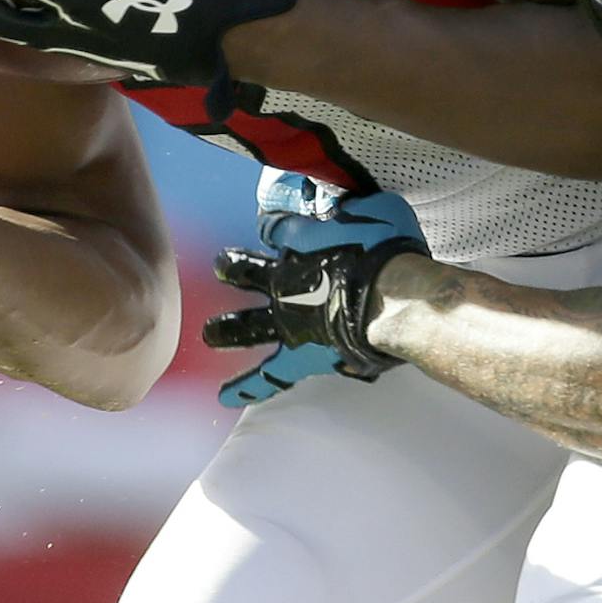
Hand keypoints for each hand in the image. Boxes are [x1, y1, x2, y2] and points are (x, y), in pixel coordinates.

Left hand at [203, 177, 426, 406]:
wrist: (391, 300)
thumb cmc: (387, 251)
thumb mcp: (374, 211)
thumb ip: (356, 211)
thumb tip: (350, 206)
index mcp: (301, 244)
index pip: (277, 228)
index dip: (275, 227)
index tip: (275, 228)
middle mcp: (285, 282)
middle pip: (244, 271)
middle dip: (232, 268)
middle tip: (221, 265)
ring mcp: (288, 321)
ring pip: (245, 326)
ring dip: (225, 329)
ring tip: (209, 334)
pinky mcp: (299, 356)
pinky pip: (270, 376)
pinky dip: (248, 387)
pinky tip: (225, 396)